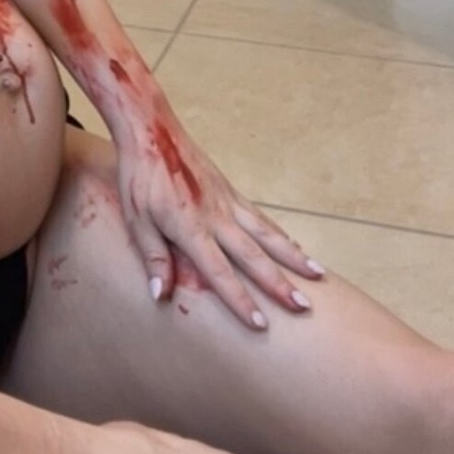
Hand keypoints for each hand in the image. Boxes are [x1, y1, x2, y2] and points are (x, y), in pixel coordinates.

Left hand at [111, 96, 323, 330]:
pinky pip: (259, 217)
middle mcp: (216, 216)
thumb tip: (161, 297)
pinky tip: (293, 245)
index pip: (219, 272)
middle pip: (253, 255)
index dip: (239, 300)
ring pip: (266, 233)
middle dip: (279, 283)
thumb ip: (153, 257)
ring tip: (317, 274)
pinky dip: (279, 233)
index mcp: (190, 227)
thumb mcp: (136, 219)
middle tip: (304, 306)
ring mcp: (226, 201)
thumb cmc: (138, 176)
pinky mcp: (229, 189)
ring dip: (292, 256)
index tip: (261, 324)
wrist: (151, 129)